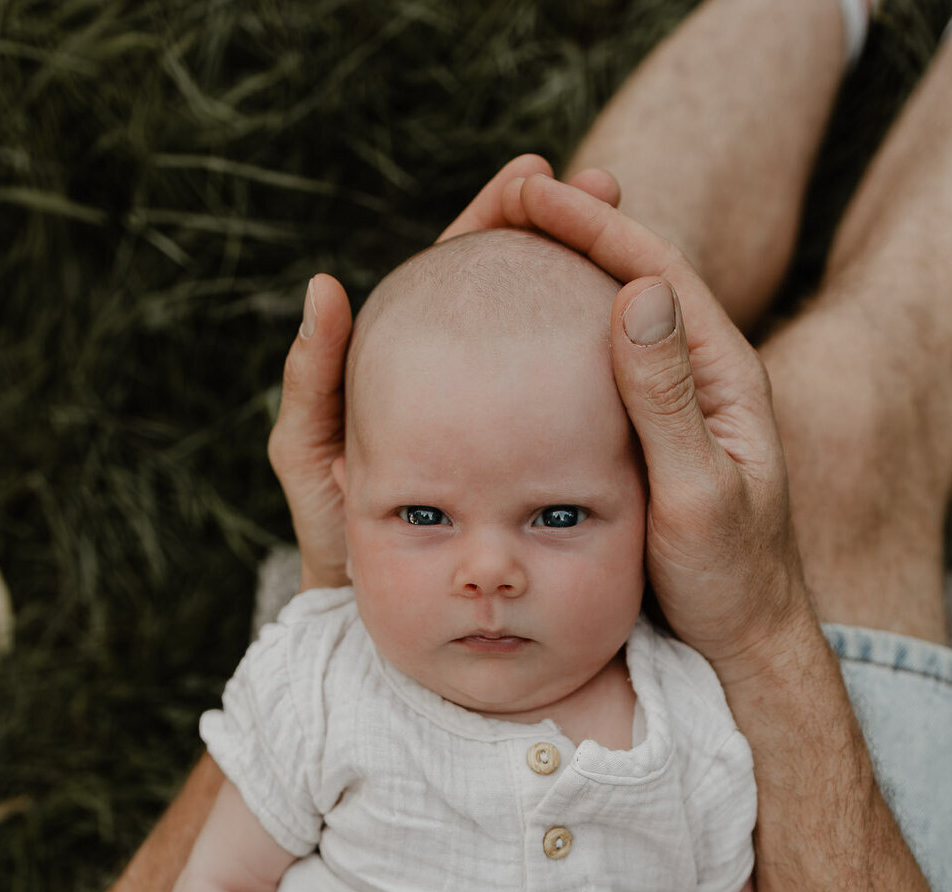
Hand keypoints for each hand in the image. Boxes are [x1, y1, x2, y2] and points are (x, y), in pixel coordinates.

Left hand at [266, 156, 620, 588]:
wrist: (401, 660)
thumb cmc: (344, 568)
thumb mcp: (316, 474)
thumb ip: (312, 389)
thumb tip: (325, 286)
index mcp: (415, 379)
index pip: (454, 273)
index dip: (489, 220)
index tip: (532, 172)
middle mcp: (463, 398)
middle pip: (506, 293)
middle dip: (553, 234)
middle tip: (606, 182)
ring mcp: (506, 441)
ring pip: (549, 349)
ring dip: (590, 290)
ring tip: (631, 235)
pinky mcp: (539, 483)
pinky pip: (571, 418)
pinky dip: (600, 378)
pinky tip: (639, 351)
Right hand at [499, 175, 813, 681]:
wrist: (744, 640)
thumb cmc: (728, 578)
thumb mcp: (695, 492)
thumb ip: (666, 402)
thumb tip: (639, 288)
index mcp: (723, 372)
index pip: (654, 269)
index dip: (592, 223)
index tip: (529, 193)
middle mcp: (701, 376)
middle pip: (631, 277)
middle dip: (569, 231)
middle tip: (501, 198)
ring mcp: (674, 405)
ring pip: (610, 320)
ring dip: (558, 279)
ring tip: (493, 250)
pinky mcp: (648, 438)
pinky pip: (595, 370)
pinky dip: (553, 343)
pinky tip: (505, 346)